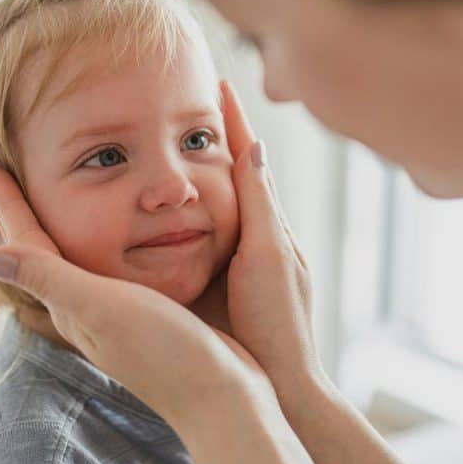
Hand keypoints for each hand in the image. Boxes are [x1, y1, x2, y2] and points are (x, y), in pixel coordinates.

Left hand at [0, 168, 269, 420]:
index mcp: (70, 303)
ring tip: (45, 202)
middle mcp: (86, 309)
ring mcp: (115, 315)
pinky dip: (98, 241)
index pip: (28, 247)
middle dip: (19, 218)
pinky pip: (109, 267)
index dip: (8, 209)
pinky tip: (113, 240)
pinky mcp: (146, 315)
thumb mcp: (103, 308)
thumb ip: (51, 279)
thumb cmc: (165, 352)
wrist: (221, 398)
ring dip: (54, 229)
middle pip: (41, 254)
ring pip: (72, 260)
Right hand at [219, 80, 322, 398]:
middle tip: (200, 105)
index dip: (233, 122)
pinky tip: (181, 215)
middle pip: (237, 177)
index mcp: (270, 224)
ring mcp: (246, 261)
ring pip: (224, 207)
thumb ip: (258, 204)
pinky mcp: (228, 284)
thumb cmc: (276, 320)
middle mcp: (261, 237)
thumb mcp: (267, 255)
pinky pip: (209, 237)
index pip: (248, 160)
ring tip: (188, 145)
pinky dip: (199, 213)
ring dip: (210, 173)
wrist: (281, 380)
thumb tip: (253, 147)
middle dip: (221, 139)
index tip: (218, 83)